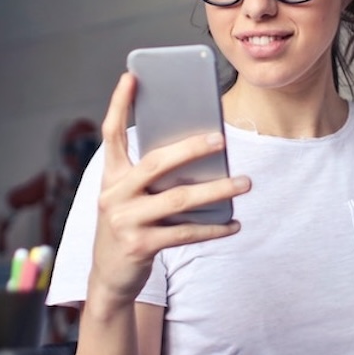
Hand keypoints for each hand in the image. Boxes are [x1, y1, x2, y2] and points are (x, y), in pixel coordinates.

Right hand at [87, 73, 250, 308]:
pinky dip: (213, 229)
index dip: (118, 104)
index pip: (111, 133)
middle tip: (221, 139)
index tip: (131, 76)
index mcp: (110, 176)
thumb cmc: (129, 226)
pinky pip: (185, 233)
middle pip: (156, 163)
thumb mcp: (129, 197)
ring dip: (216, 189)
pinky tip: (234, 223)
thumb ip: (152, 177)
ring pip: (178, 199)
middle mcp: (113, 194)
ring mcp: (125, 221)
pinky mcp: (140, 245)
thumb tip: (201, 154)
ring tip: (244, 182)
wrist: (109, 278)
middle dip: (190, 149)